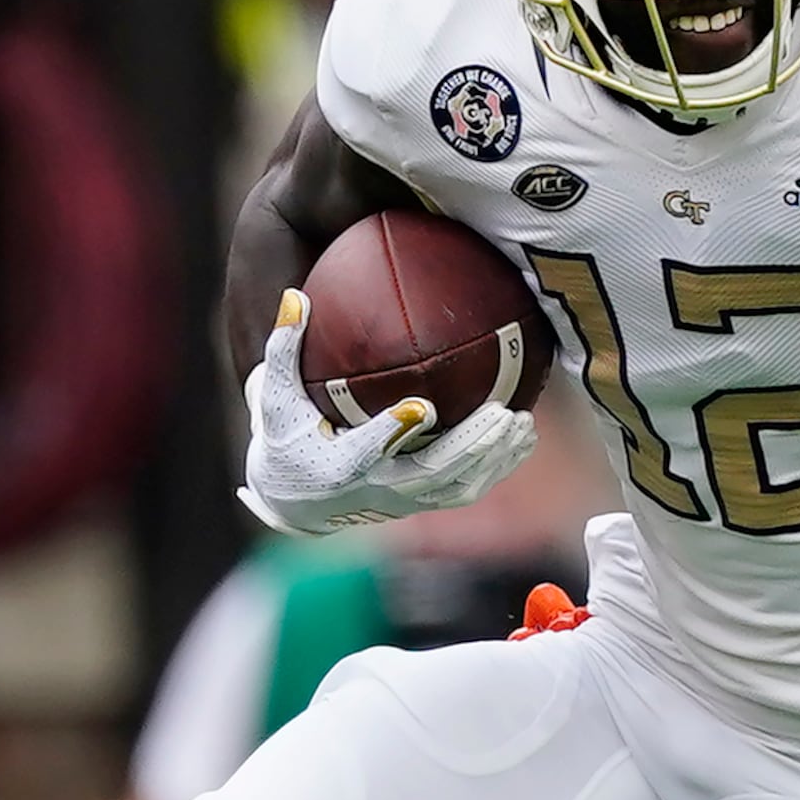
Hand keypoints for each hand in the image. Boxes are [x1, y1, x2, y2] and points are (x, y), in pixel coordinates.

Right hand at [237, 290, 538, 533]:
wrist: (297, 502)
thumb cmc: (286, 438)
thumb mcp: (276, 397)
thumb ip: (285, 348)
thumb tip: (296, 295)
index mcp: (339, 466)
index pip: (369, 450)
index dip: (395, 431)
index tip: (423, 406)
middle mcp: (377, 489)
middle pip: (432, 474)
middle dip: (470, 447)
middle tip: (503, 414)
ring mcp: (404, 501)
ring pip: (457, 488)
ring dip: (493, 459)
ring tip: (523, 425)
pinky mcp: (422, 503)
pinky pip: (466, 489)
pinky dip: (497, 466)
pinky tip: (523, 437)